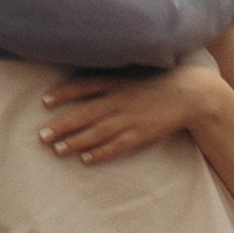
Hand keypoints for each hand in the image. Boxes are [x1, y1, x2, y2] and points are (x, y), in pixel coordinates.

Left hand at [38, 61, 212, 168]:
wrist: (192, 94)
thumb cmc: (160, 81)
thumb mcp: (134, 73)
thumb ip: (111, 77)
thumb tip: (85, 81)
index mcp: (118, 82)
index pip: (85, 86)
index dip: (64, 94)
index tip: (45, 102)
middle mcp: (121, 100)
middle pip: (85, 114)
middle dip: (62, 125)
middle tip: (41, 136)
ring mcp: (131, 119)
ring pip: (97, 133)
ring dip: (75, 142)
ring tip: (56, 150)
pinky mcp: (142, 134)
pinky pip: (117, 146)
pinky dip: (101, 153)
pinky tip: (85, 159)